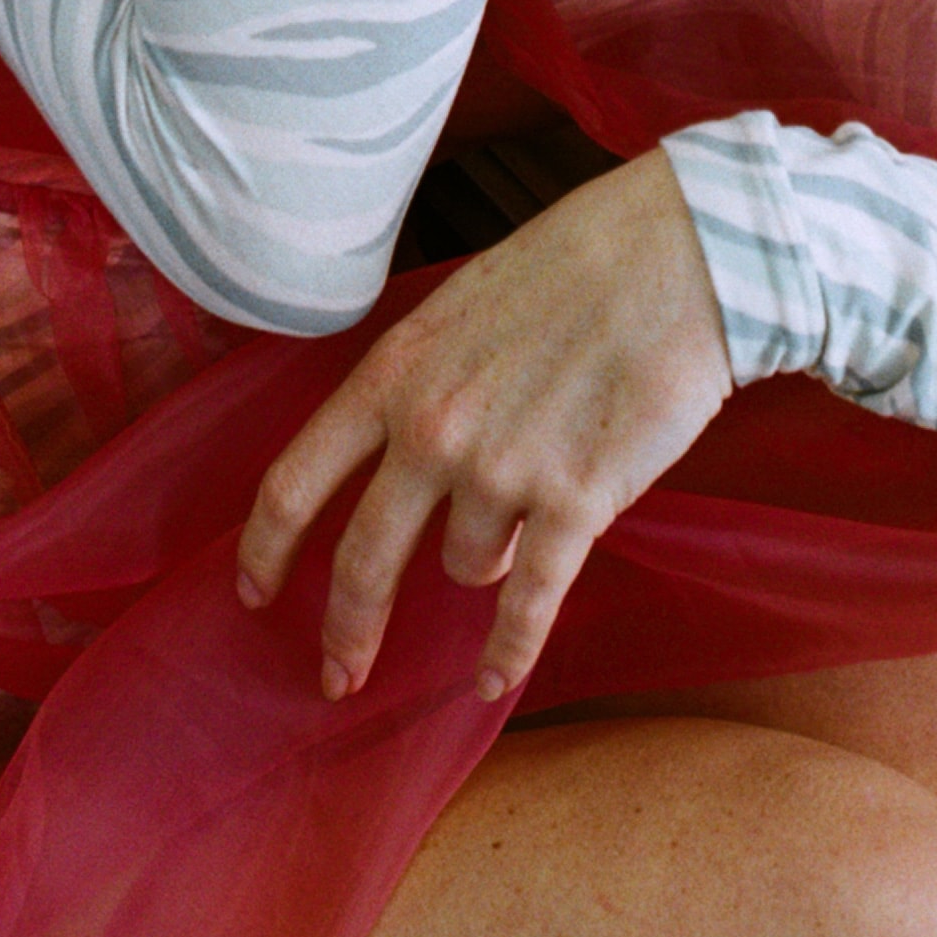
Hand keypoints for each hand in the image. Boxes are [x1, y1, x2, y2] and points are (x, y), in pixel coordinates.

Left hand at [235, 150, 732, 702]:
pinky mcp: (574, 503)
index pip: (294, 482)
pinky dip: (510, 652)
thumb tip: (403, 451)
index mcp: (394, 372)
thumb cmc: (579, 264)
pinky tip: (495, 682)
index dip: (265, 549)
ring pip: (467, 565)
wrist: (682, 254)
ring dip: (489, 559)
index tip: (255, 593)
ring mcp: (500, 470)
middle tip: (339, 676)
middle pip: (361, 561)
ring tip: (529, 512)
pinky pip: (529, 604)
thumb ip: (420, 380)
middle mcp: (432, 429)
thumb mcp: (462, 305)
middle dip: (347, 631)